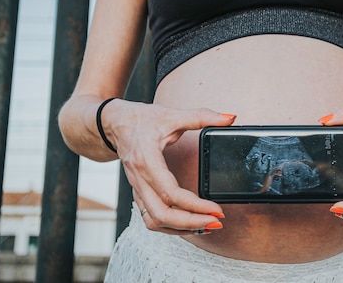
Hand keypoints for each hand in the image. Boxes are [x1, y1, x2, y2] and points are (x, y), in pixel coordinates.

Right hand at [105, 100, 235, 234]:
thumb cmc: (140, 119)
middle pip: (161, 214)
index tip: (216, 210)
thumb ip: (201, 116)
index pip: (171, 193)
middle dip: (190, 223)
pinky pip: (151, 217)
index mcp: (147, 161)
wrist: (114, 123)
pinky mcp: (139, 193)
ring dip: (180, 228)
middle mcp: (140, 179)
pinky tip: (190, 223)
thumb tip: (229, 118)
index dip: (195, 205)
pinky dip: (170, 226)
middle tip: (216, 222)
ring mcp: (138, 188)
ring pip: (154, 221)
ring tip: (206, 225)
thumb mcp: (172, 114)